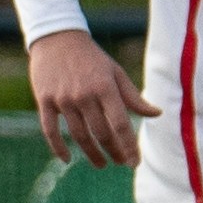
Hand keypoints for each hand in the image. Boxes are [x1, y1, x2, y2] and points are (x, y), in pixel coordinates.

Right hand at [28, 28, 156, 166]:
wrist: (57, 38)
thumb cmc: (91, 58)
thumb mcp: (115, 73)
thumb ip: (133, 97)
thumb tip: (157, 114)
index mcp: (105, 87)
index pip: (120, 124)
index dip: (129, 146)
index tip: (134, 162)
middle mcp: (84, 95)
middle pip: (101, 133)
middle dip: (113, 152)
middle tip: (121, 163)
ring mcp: (63, 99)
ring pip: (79, 135)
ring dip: (91, 154)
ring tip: (101, 164)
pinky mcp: (45, 100)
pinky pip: (51, 130)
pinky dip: (58, 147)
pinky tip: (67, 159)